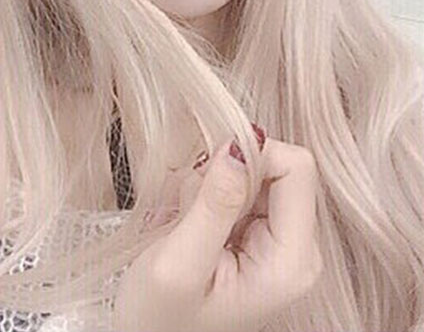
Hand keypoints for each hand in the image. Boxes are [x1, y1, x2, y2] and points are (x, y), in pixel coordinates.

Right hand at [112, 136, 322, 331]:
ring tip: (188, 220)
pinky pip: (245, 184)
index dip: (253, 155)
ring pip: (259, 170)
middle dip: (230, 171)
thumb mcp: (177, 263)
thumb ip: (213, 204)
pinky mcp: (264, 234)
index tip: (209, 176)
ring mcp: (283, 242)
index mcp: (291, 262)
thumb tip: (239, 144)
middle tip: (192, 206)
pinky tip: (194, 220)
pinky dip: (213, 190)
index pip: (297, 168)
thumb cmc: (159, 318)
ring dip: (216, 181)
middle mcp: (299, 250)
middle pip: (281, 166)